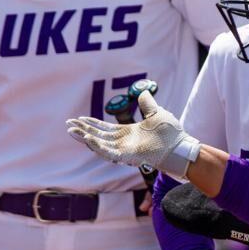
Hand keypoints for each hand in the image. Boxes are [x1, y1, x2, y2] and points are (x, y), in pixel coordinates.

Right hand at [66, 91, 198, 179]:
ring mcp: (125, 150)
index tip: (80, 118)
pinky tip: (86, 139)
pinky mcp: (127, 157)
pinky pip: (108, 152)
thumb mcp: (156, 113)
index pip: (105, 129)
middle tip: (68, 125)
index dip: (92, 124)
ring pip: (99, 144)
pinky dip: (97, 146)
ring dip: (85, 137)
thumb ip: (147, 104)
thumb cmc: (172, 133)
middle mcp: (124, 143)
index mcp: (129, 134)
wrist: (181, 147)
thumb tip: (143, 92)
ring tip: (71, 131)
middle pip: (98, 136)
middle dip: (83, 130)